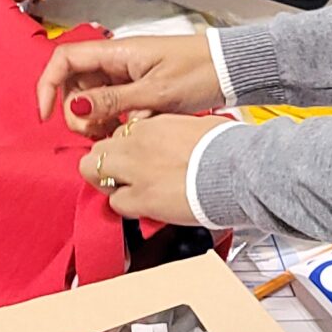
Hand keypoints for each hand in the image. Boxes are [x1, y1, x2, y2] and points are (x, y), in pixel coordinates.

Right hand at [37, 32, 223, 129]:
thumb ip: (112, 101)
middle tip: (98, 133)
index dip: (48, 86)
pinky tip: (130, 131)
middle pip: (75, 84)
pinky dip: (114, 120)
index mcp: (116, 52)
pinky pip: (113, 104)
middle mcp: (116, 61)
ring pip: (92, 98)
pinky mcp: (138, 87)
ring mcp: (126, 74)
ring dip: (96, 119)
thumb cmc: (198, 72)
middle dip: (77, 112)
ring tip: (117, 134)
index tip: (46, 116)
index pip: (64, 60)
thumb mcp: (154, 92)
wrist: (230, 69)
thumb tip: (73, 107)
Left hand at [79, 113, 223, 223]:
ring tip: (128, 192)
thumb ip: (175, 131)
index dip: (125, 148)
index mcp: (152, 124)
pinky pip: (116, 203)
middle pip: (97, 150)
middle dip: (105, 164)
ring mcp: (136, 171)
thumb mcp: (196, 126)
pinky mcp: (142, 198)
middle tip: (119, 176)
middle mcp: (137, 143)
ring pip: (94, 173)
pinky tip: (143, 207)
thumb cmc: (227, 148)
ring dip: (109, 184)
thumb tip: (177, 138)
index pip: (120, 132)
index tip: (134, 157)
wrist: (237, 169)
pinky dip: (126, 207)